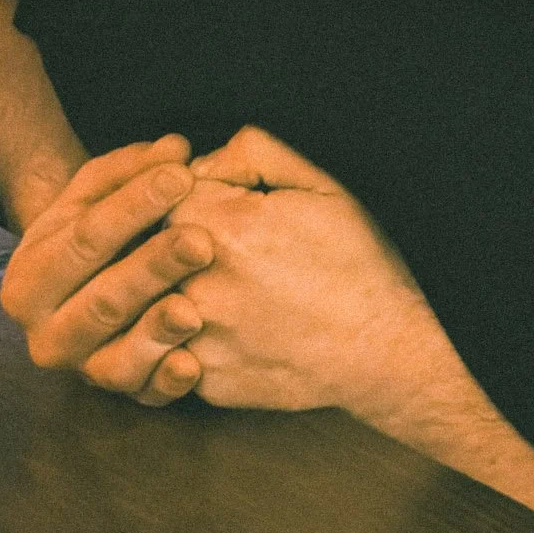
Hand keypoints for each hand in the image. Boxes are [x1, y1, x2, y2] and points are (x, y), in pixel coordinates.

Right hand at [0, 134, 216, 408]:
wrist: (86, 276)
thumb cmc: (97, 224)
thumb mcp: (100, 189)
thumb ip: (134, 166)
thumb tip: (175, 149)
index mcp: (30, 277)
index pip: (85, 238)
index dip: (134, 205)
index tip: (182, 175)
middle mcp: (46, 332)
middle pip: (103, 299)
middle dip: (153, 267)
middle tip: (200, 241)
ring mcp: (83, 369)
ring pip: (117, 357)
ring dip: (157, 331)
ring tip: (193, 308)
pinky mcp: (120, 395)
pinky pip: (143, 396)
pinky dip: (167, 382)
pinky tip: (192, 364)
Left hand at [170, 126, 441, 420]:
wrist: (386, 346)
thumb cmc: (358, 258)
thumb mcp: (320, 182)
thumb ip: (254, 150)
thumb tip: (204, 158)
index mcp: (223, 227)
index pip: (161, 192)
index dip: (187, 188)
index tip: (212, 197)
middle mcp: (199, 286)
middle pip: (147, 248)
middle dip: (168, 239)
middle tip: (211, 243)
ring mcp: (199, 340)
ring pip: (150, 302)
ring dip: (168, 288)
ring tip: (213, 283)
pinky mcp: (206, 381)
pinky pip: (170, 349)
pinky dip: (186, 334)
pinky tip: (229, 323)